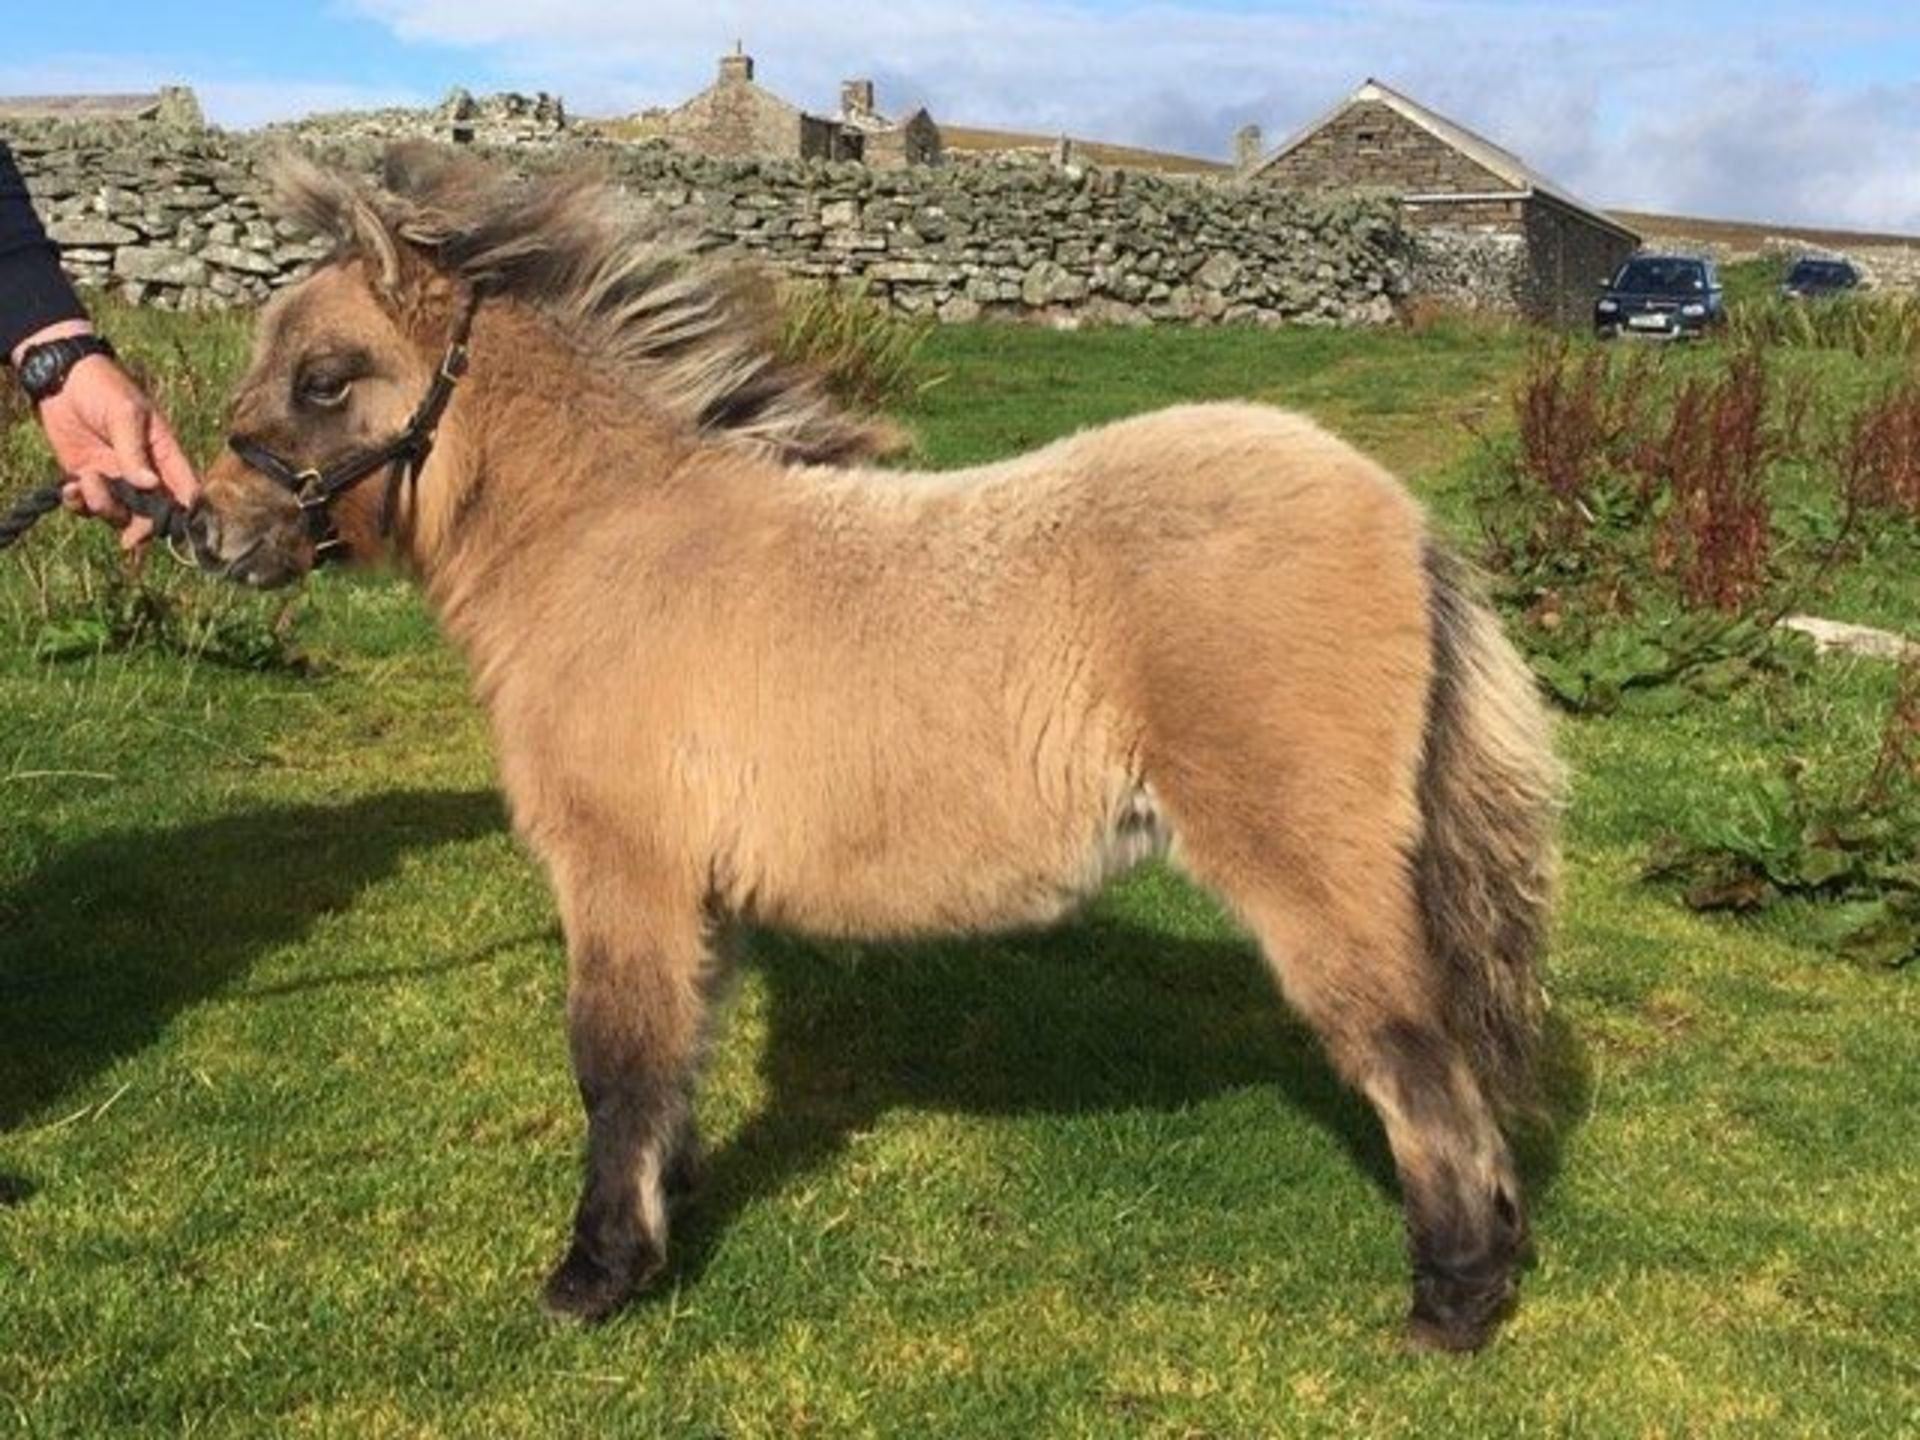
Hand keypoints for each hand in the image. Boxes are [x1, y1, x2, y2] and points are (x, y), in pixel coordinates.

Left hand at [16, 321, 199, 550]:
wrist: (61, 379)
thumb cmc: (104, 389)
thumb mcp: (125, 415)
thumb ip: (134, 452)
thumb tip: (149, 486)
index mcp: (164, 456)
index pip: (185, 492)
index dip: (184, 515)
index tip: (168, 526)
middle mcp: (144, 474)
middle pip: (152, 515)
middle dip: (139, 526)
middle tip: (128, 536)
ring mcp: (114, 479)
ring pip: (117, 514)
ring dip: (102, 506)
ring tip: (85, 479)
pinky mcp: (86, 479)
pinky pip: (86, 507)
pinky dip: (77, 504)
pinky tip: (69, 487)